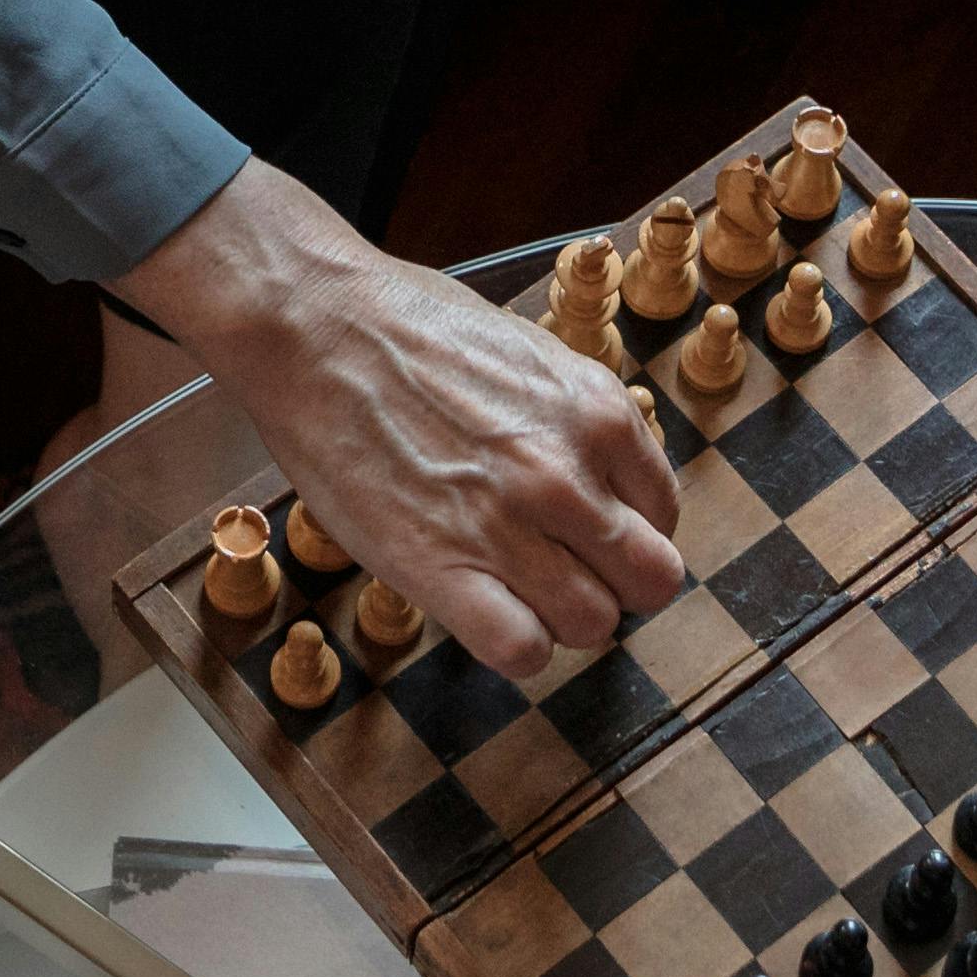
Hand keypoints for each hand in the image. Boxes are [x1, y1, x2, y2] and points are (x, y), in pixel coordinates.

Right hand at [127, 161, 686, 681]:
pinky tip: (486, 614)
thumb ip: (576, 419)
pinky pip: (521, 650)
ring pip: (592, 625)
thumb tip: (603, 479)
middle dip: (616, 585)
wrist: (313, 325)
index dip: (628, 531)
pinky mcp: (439, 567)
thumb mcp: (528, 352)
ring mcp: (506, 525)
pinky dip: (515, 646)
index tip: (593, 533)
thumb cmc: (407, 326)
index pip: (664, 513)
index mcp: (597, 412)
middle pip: (650, 581)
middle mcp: (566, 473)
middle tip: (570, 573)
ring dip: (562, 619)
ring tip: (518, 592)